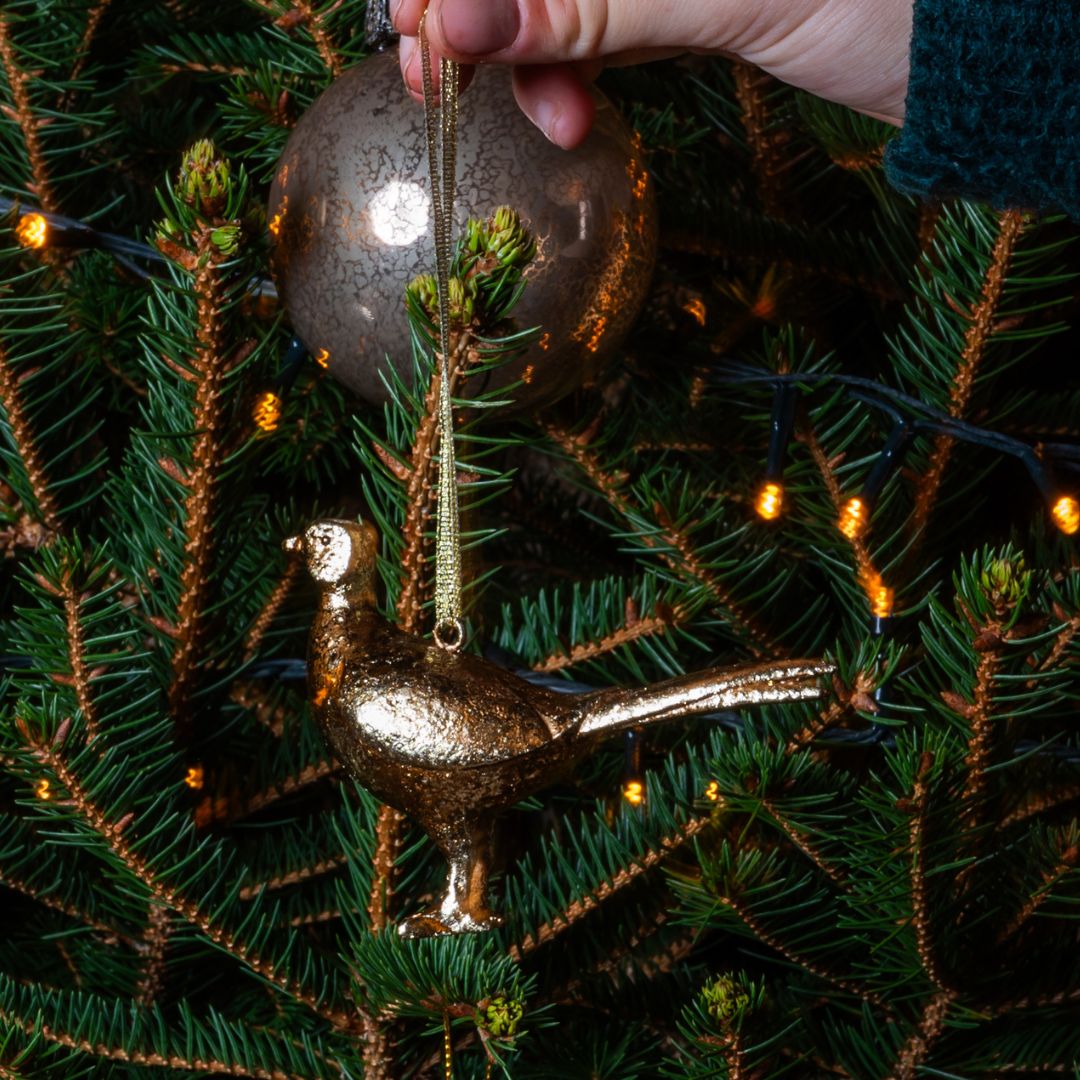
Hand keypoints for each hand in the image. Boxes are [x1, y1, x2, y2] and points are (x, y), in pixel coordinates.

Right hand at [392, 0, 914, 148]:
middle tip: (438, 78)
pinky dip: (574, 75)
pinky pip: (602, 30)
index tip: (417, 21)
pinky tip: (569, 115)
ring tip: (546, 121)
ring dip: (526, 59)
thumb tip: (453, 19)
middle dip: (477, 10)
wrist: (987, 50)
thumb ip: (592, 3)